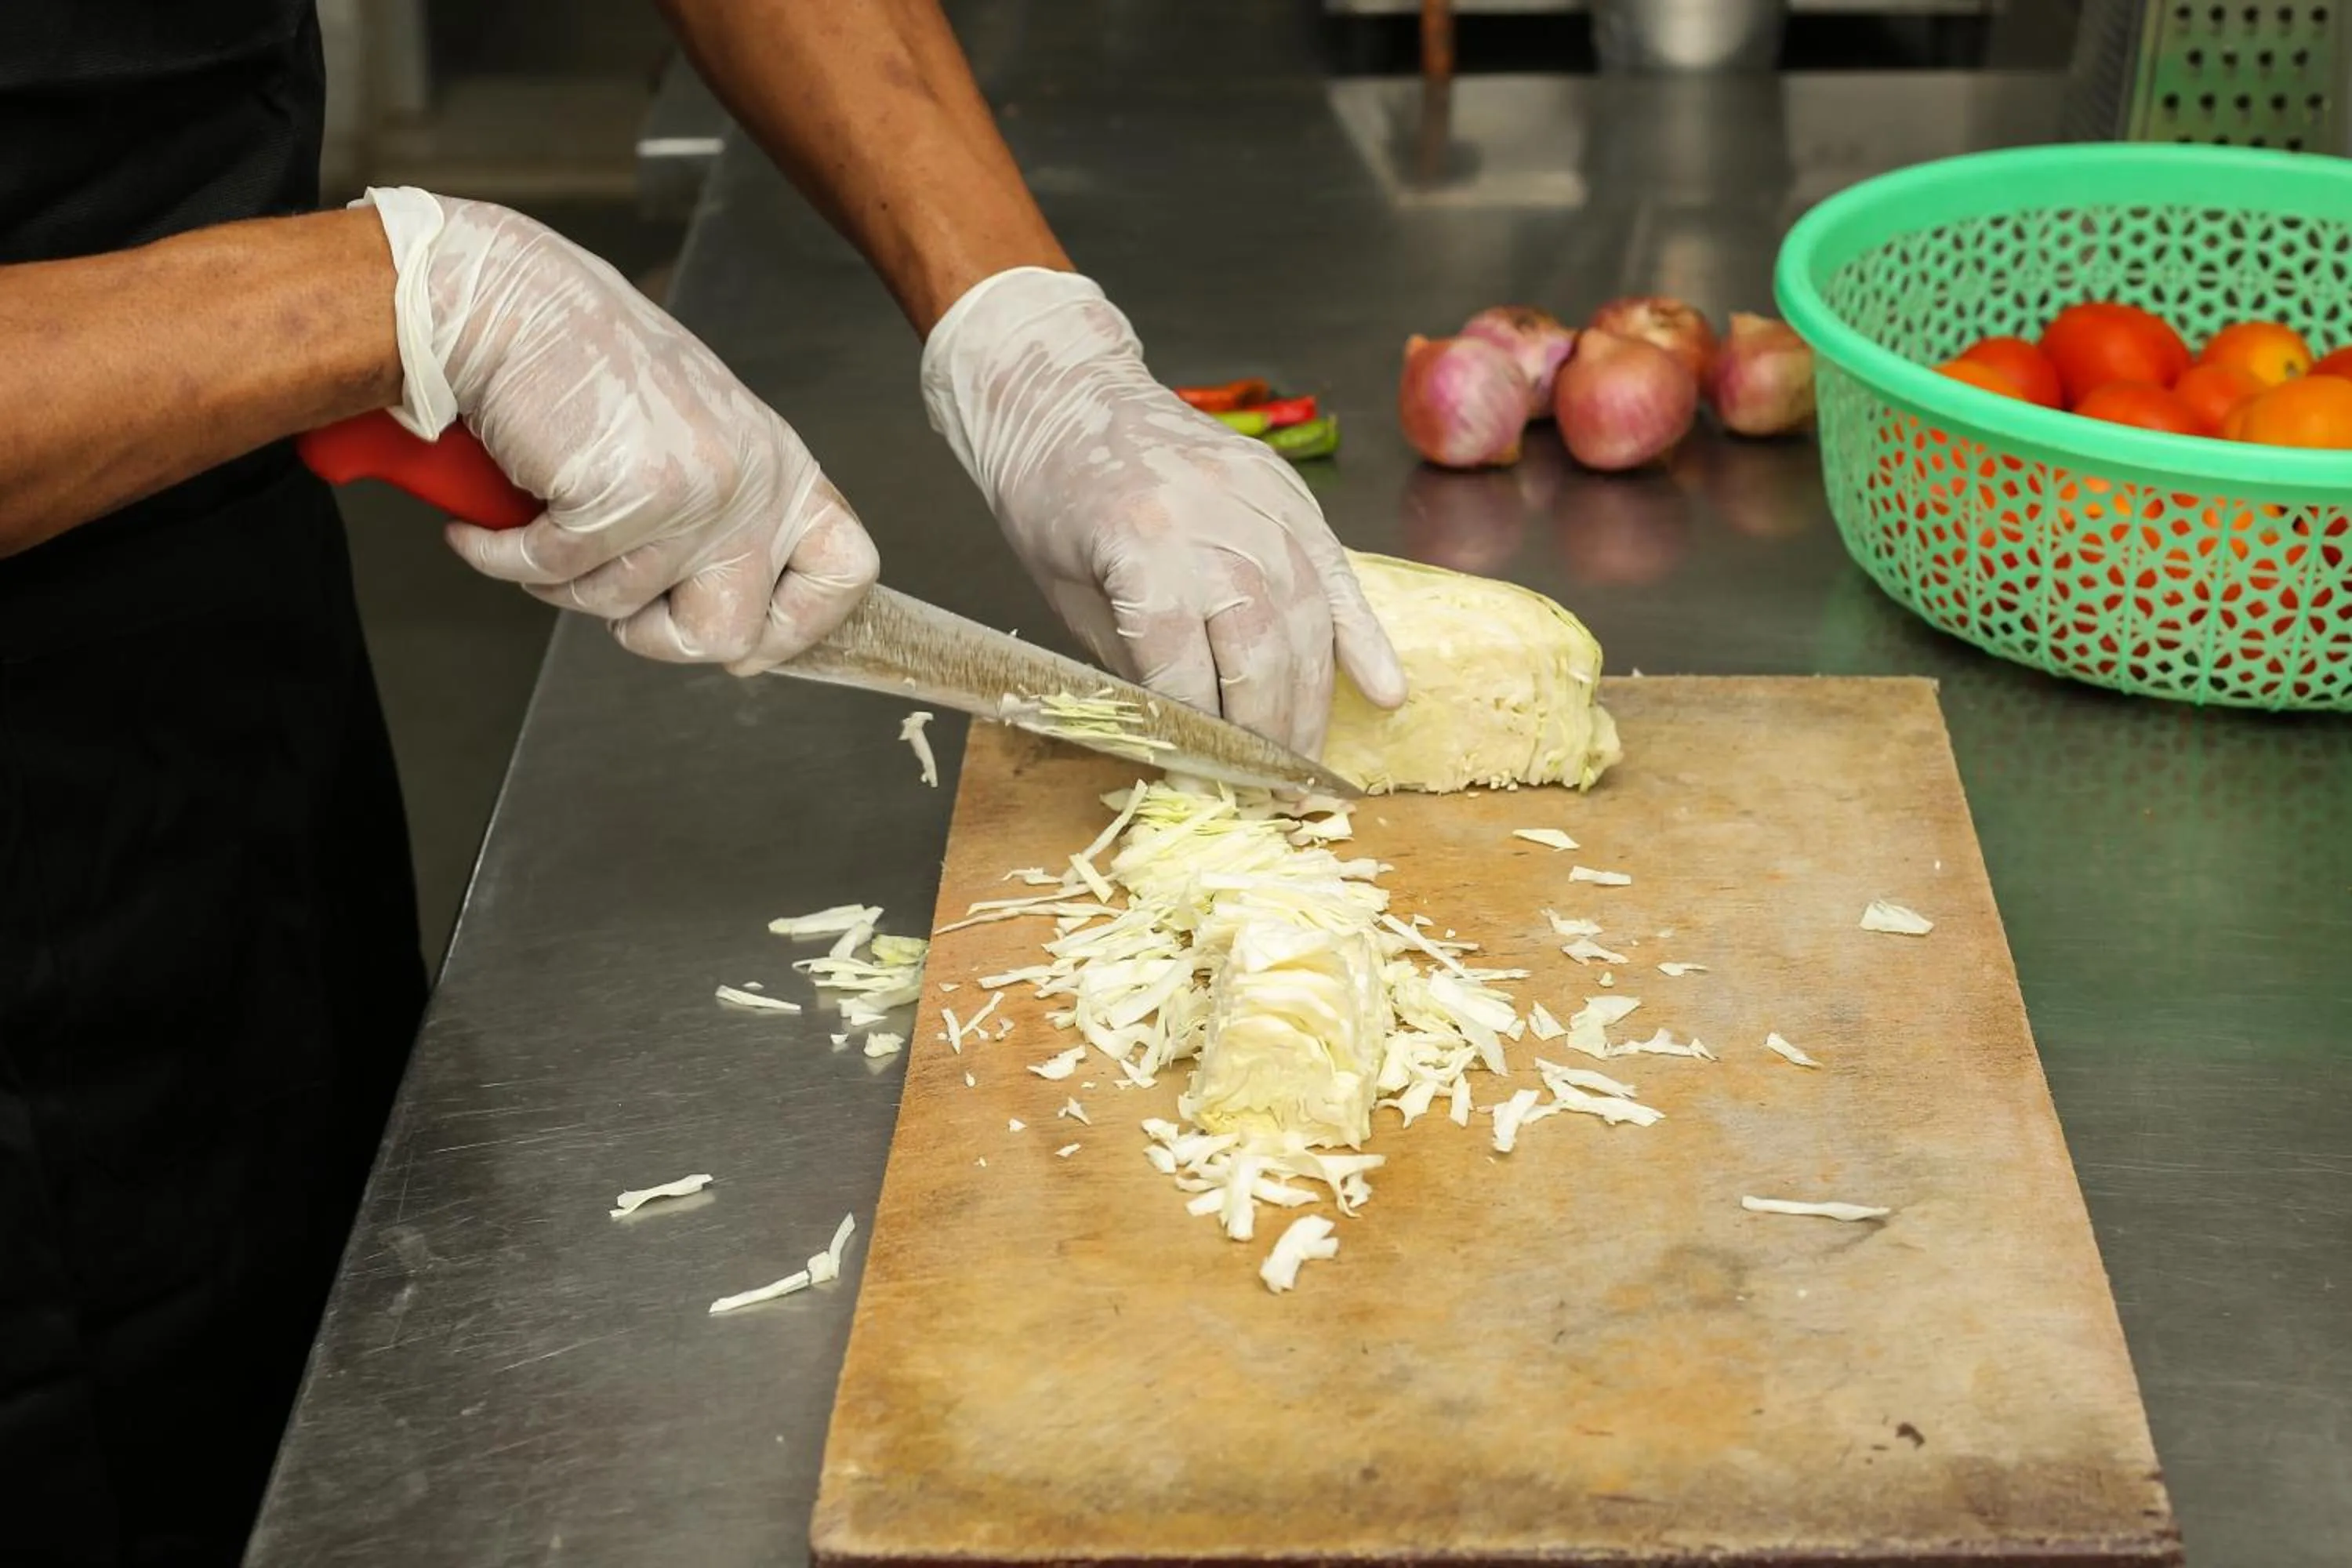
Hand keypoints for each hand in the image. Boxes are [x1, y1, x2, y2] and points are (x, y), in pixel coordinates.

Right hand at [362, 187, 877, 671]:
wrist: (504, 298)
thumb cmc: (583, 366)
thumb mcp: (690, 438)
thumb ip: (722, 518)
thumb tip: (731, 632)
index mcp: (779, 467)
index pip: (846, 571)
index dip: (795, 628)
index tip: (743, 644)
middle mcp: (752, 482)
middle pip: (727, 635)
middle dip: (653, 635)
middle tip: (606, 585)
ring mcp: (693, 493)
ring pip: (621, 609)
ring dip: (560, 581)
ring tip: (538, 519)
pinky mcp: (622, 497)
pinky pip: (552, 575)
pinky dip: (503, 558)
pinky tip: (485, 526)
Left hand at [919, 268, 1404, 755]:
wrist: (1065, 390)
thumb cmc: (1049, 494)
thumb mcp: (1066, 592)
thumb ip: (1133, 662)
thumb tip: (1184, 741)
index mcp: (1143, 547)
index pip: (1184, 668)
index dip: (1195, 739)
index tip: (1203, 786)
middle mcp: (1214, 525)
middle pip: (1261, 652)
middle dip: (1268, 735)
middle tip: (1267, 794)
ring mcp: (1262, 505)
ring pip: (1309, 622)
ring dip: (1313, 703)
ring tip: (1306, 764)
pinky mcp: (1289, 495)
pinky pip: (1340, 575)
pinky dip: (1366, 638)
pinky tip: (1385, 691)